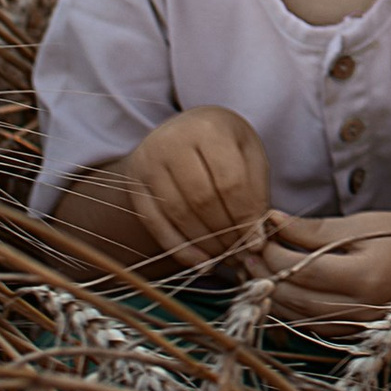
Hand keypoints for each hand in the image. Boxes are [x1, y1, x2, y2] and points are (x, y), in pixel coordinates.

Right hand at [116, 107, 272, 268]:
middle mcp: (172, 141)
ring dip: (204, 243)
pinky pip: (154, 222)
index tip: (257, 241)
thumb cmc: (225, 143)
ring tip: (224, 257)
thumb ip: (255, 194)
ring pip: (177, 213)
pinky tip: (200, 262)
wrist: (186, 129)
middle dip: (224, 233)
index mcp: (209, 129)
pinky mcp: (133, 183)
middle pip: (202, 199)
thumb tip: (256, 241)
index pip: (230, 181)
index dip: (245, 216)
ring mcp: (148, 162)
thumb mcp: (249, 155)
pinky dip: (178, 247)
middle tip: (240, 253)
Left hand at [252, 210, 390, 327]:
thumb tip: (272, 221)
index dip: (273, 250)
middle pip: (295, 297)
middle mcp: (360, 312)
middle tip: (247, 249)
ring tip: (255, 267)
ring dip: (271, 292)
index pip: (302, 268)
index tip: (259, 229)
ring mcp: (356, 328)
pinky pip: (309, 325)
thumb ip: (315, 229)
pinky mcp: (353, 335)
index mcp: (366, 280)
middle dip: (265, 273)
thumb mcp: (365, 225)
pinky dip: (288, 307)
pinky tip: (277, 287)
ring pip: (297, 316)